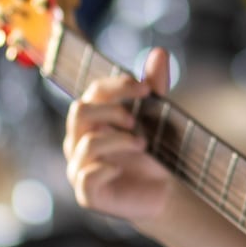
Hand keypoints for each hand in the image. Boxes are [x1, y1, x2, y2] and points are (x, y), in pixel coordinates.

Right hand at [63, 47, 175, 223]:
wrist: (165, 192)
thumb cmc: (155, 151)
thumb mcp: (158, 116)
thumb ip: (155, 85)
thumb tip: (160, 52)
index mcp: (93, 119)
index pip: (93, 92)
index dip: (117, 86)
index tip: (145, 88)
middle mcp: (79, 141)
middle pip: (79, 111)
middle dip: (111, 110)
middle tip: (135, 120)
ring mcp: (80, 168)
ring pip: (85, 145)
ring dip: (117, 140)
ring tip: (142, 144)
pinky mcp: (88, 194)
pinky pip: (85, 178)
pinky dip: (105, 169)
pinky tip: (120, 169)